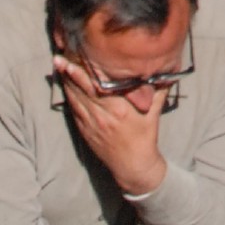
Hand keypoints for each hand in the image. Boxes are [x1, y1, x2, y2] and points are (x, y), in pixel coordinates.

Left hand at [51, 58, 168, 197]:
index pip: (97, 86)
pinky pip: (74, 111)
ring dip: (66, 83)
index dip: (84, 72)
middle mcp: (102, 116)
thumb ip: (158, 89)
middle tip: (58, 58)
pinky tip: (65, 86)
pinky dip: (69, 97)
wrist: (133, 166)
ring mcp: (92, 125)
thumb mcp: (154, 112)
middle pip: (81, 90)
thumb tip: (166, 68)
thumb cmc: (145, 137)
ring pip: (75, 100)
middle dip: (69, 73)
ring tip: (58, 67)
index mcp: (119, 109)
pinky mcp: (86, 132)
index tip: (75, 59)